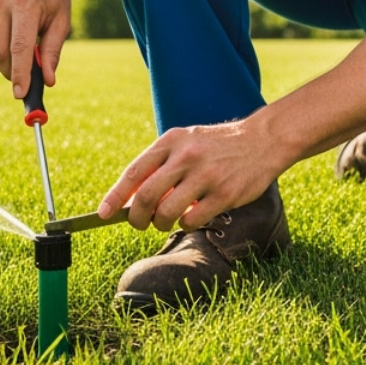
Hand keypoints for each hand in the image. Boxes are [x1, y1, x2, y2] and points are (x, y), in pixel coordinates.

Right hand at [0, 0, 71, 96]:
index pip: (19, 48)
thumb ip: (52, 51)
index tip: (21, 94)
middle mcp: (2, 1)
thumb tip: (48, 81)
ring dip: (6, 58)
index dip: (20, 74)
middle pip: (0, 53)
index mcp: (26, 3)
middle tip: (27, 76)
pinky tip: (12, 29)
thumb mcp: (62, 20)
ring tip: (24, 44)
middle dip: (12, 71)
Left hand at [98, 120, 290, 231]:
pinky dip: (185, 224)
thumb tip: (132, 200)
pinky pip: (191, 220)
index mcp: (172, 141)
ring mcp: (205, 175)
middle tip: (138, 224)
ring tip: (166, 221)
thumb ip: (162, 166)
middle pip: (146, 196)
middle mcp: (186, 156)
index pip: (135, 172)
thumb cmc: (217, 146)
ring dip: (160, 223)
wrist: (262, 140)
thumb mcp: (187, 142)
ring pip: (166, 212)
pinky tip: (193, 215)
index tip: (102, 214)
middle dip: (136, 218)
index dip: (115, 196)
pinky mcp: (224, 193)